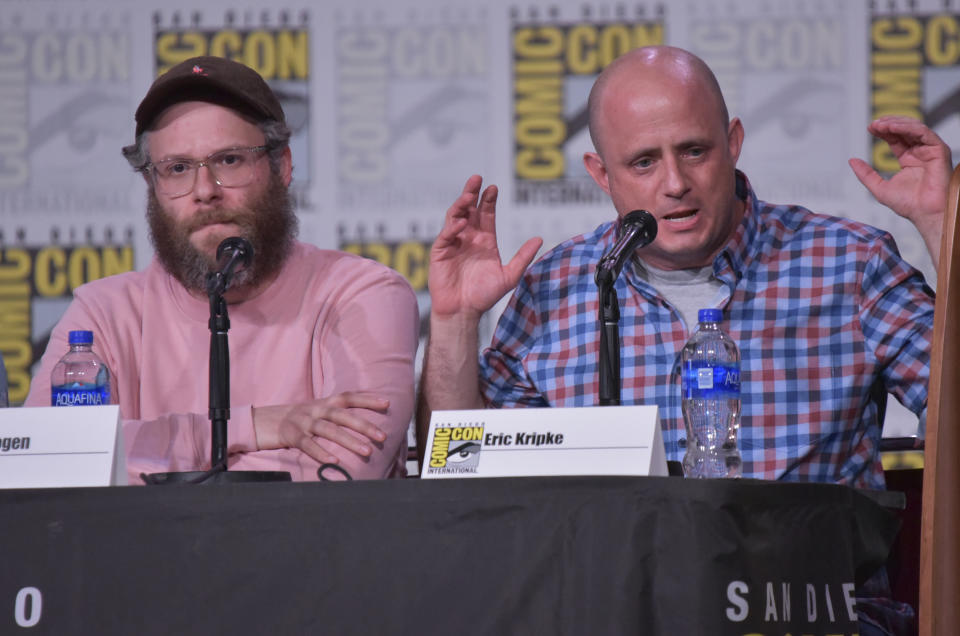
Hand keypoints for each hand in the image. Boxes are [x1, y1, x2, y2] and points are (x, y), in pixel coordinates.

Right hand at [252, 392, 389, 464]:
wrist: (258, 420)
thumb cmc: (293, 420)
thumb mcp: (314, 412)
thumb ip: (333, 416)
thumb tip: (360, 425)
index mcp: (322, 403)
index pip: (348, 397)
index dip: (367, 399)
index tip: (387, 404)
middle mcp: (314, 409)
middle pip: (342, 415)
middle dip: (364, 425)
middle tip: (382, 437)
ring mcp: (302, 421)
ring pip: (329, 430)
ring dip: (349, 441)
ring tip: (367, 451)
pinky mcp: (290, 435)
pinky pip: (307, 444)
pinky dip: (321, 452)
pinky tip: (334, 461)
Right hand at [430, 175, 542, 319]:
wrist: (464, 311)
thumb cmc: (484, 295)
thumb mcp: (509, 275)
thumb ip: (523, 257)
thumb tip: (539, 239)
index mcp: (484, 241)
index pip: (486, 214)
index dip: (489, 201)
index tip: (494, 188)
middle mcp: (468, 238)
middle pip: (469, 210)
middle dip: (473, 194)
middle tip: (477, 179)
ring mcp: (453, 243)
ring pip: (455, 217)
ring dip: (461, 205)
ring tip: (469, 195)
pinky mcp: (440, 252)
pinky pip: (446, 235)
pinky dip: (453, 228)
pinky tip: (461, 223)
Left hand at [849, 116, 952, 261]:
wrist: (924, 212)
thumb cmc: (908, 204)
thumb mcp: (879, 187)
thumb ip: (865, 174)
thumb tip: (851, 160)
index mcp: (908, 159)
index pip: (895, 138)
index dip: (883, 131)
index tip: (870, 128)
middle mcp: (920, 152)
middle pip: (904, 130)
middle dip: (888, 124)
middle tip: (874, 124)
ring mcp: (930, 150)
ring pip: (914, 128)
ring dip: (896, 124)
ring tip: (881, 125)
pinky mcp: (939, 150)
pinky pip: (924, 133)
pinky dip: (908, 128)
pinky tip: (893, 128)